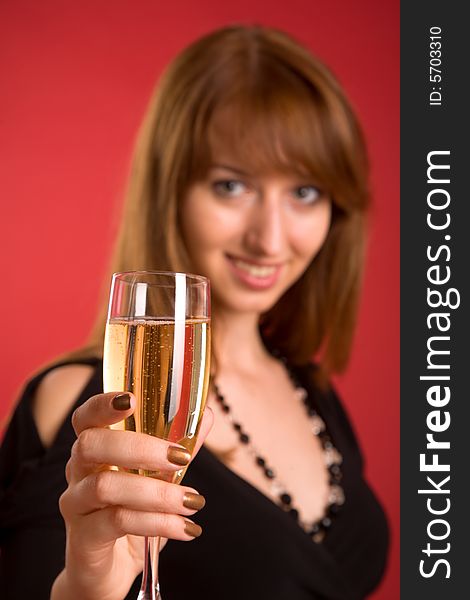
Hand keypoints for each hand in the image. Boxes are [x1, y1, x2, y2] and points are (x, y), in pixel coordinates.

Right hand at [51, 391, 212, 599]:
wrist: (109, 571)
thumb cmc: (132, 513)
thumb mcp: (158, 478)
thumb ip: (178, 446)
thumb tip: (205, 415)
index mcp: (94, 450)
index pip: (86, 418)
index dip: (102, 405)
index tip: (131, 399)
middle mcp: (77, 472)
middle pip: (90, 444)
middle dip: (139, 447)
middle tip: (179, 458)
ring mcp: (76, 505)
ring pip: (106, 486)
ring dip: (157, 492)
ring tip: (194, 501)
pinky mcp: (83, 539)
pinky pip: (117, 522)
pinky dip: (158, 522)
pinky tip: (186, 528)